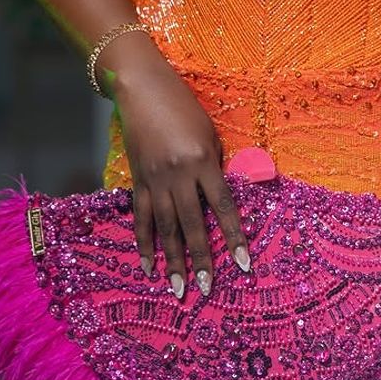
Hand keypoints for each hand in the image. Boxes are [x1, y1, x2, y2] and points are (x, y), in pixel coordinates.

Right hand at [111, 56, 250, 297]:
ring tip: (178, 288)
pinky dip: (144, 243)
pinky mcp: (137, 181)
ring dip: (173, 260)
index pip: (222, 206)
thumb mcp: (209, 133)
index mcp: (203, 161)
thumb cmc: (184, 108)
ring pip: (165, 228)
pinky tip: (148, 266)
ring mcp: (154, 180)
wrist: (142, 91)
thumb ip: (213, 167)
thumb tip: (217, 199)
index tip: (243, 263)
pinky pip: (141, 218)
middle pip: (193, 224)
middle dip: (201, 259)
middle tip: (206, 288)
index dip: (234, 236)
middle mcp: (178, 174)